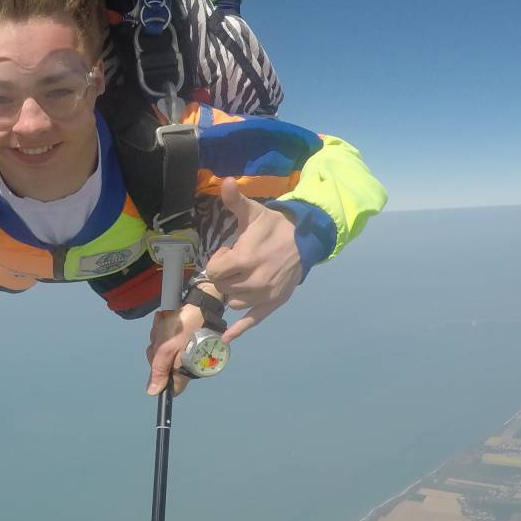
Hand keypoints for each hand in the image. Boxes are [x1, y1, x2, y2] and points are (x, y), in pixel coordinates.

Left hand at [144, 303, 204, 396]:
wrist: (200, 305)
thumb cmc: (183, 328)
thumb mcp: (167, 349)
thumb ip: (159, 370)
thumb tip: (153, 393)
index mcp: (184, 371)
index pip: (170, 388)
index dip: (161, 380)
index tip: (158, 365)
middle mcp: (185, 364)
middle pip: (161, 366)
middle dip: (157, 349)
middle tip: (162, 338)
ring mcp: (183, 351)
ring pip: (161, 350)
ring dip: (158, 336)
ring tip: (165, 324)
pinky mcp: (180, 339)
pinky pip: (165, 338)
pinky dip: (162, 329)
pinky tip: (166, 320)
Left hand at [203, 178, 301, 341]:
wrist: (304, 239)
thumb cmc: (273, 226)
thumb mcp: (252, 213)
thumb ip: (235, 200)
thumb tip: (224, 181)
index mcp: (245, 259)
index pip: (215, 271)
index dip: (218, 262)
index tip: (226, 254)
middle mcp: (254, 281)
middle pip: (223, 287)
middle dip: (224, 275)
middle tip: (235, 264)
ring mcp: (264, 295)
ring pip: (234, 302)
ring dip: (233, 292)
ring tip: (242, 277)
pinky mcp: (273, 303)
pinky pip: (252, 320)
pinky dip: (239, 330)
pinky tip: (225, 338)